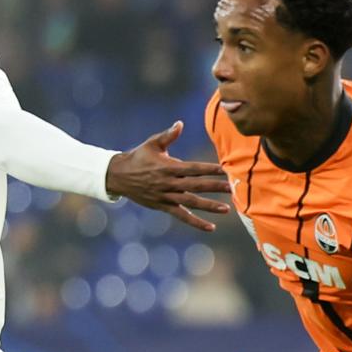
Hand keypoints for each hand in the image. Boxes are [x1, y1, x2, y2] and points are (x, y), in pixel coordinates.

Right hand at [105, 121, 230, 231]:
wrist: (118, 176)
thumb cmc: (138, 156)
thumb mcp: (152, 143)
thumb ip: (168, 135)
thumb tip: (180, 124)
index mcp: (169, 166)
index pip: (194, 168)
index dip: (210, 169)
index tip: (225, 169)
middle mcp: (170, 183)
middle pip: (197, 185)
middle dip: (215, 186)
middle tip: (233, 188)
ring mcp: (167, 196)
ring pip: (192, 202)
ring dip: (210, 206)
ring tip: (227, 209)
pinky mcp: (163, 206)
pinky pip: (182, 216)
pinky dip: (196, 222)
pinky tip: (211, 227)